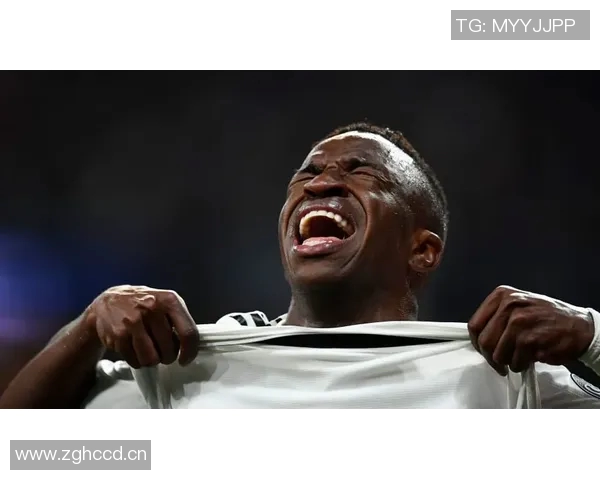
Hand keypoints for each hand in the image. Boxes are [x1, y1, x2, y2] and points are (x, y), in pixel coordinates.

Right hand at [82, 285, 199, 368]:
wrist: (108, 301)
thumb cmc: (142, 303)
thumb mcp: (164, 302)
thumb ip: (179, 320)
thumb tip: (190, 345)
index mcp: (169, 300)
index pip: (188, 332)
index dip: (190, 351)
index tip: (186, 359)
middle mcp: (152, 308)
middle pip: (169, 349)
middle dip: (167, 356)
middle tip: (162, 352)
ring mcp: (134, 321)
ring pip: (151, 359)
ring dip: (151, 360)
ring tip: (147, 350)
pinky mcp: (119, 334)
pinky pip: (135, 360)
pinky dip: (136, 360)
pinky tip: (134, 348)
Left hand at [467, 285, 594, 375]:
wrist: (580, 327)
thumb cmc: (547, 318)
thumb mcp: (519, 306)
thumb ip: (497, 316)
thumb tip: (479, 337)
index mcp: (502, 295)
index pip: (475, 325)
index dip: (477, 343)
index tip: (483, 351)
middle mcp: (509, 305)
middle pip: (484, 341)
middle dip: (491, 357)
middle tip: (500, 363)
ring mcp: (519, 322)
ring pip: (498, 354)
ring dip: (508, 362)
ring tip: (520, 357)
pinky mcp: (530, 339)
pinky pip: (515, 362)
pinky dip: (521, 365)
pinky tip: (531, 358)